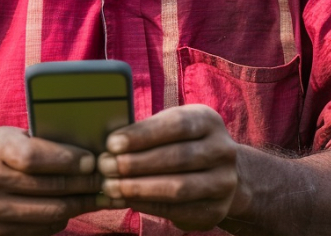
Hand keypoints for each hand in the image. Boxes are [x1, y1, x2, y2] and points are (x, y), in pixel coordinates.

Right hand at [0, 126, 105, 235]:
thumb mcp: (9, 139)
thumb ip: (40, 142)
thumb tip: (88, 149)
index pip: (33, 157)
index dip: (67, 160)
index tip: (92, 161)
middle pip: (49, 187)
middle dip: (84, 184)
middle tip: (106, 181)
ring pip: (51, 212)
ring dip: (80, 204)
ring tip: (98, 196)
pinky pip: (42, 229)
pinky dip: (63, 219)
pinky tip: (74, 208)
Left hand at [96, 104, 243, 232]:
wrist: (220, 175)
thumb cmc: (181, 144)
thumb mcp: (171, 128)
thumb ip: (148, 132)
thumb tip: (110, 144)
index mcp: (209, 121)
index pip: (177, 125)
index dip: (143, 135)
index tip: (112, 143)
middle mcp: (223, 150)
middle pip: (177, 157)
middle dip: (136, 163)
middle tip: (106, 166)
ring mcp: (224, 182)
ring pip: (179, 187)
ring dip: (140, 188)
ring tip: (111, 186)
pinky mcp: (216, 209)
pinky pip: (179, 209)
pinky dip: (149, 205)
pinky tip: (128, 200)